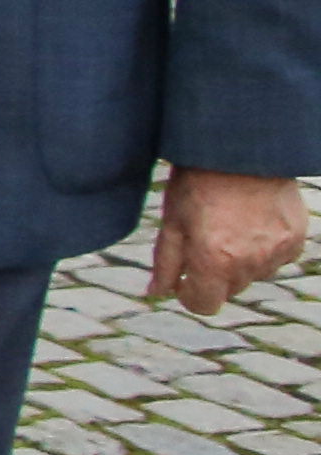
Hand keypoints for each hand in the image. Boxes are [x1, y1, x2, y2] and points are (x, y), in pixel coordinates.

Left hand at [153, 166, 302, 315]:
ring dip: (240, 261)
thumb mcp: (172, 221)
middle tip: (205, 236)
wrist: (242, 149)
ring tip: (229, 223)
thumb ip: (166, 264)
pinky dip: (263, 249)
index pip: (204, 305)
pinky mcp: (296, 241)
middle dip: (213, 273)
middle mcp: (250, 263)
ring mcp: (277, 253)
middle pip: (228, 290)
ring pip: (253, 275)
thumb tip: (158, 294)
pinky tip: (252, 221)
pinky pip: (276, 259)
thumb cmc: (198, 181)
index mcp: (214, 261)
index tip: (184, 278)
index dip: (189, 293)